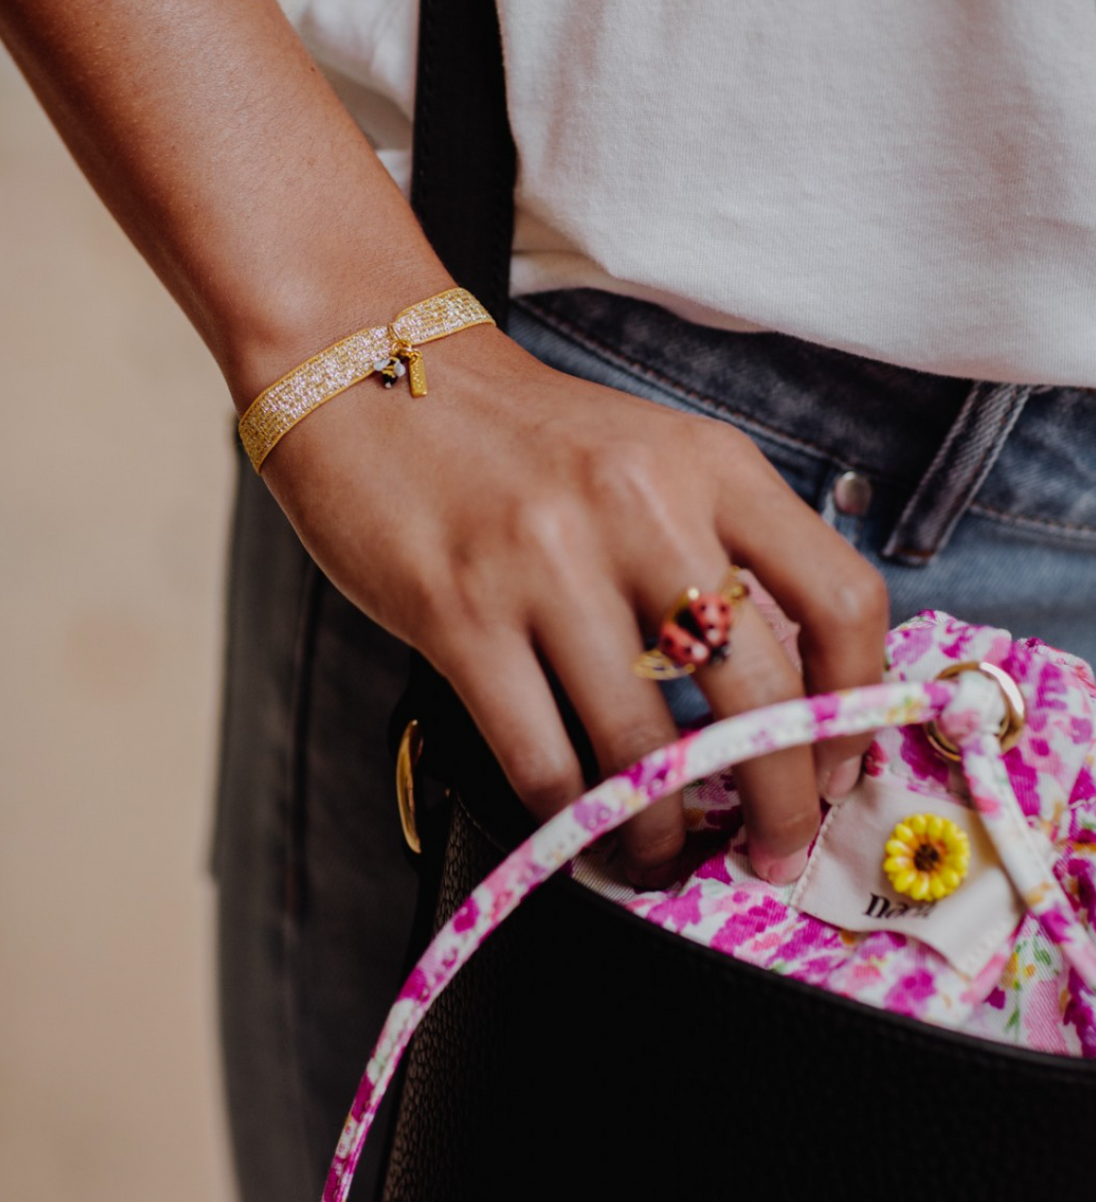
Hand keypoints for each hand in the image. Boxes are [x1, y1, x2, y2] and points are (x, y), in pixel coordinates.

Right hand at [258, 323, 889, 886]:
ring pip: (643, 749)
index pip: (839, 597)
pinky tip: (579, 825)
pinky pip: (540, 758)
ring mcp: (546, 561)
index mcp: (708, 463)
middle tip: (775, 850)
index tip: (835, 766)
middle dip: (782, 803)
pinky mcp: (460, 612)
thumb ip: (721, 546)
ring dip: (665, 830)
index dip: (856, 708)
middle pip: (759, 695)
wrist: (370, 374)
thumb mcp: (650, 456)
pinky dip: (570, 816)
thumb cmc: (520, 435)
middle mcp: (640, 505)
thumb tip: (783, 694)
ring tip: (662, 852)